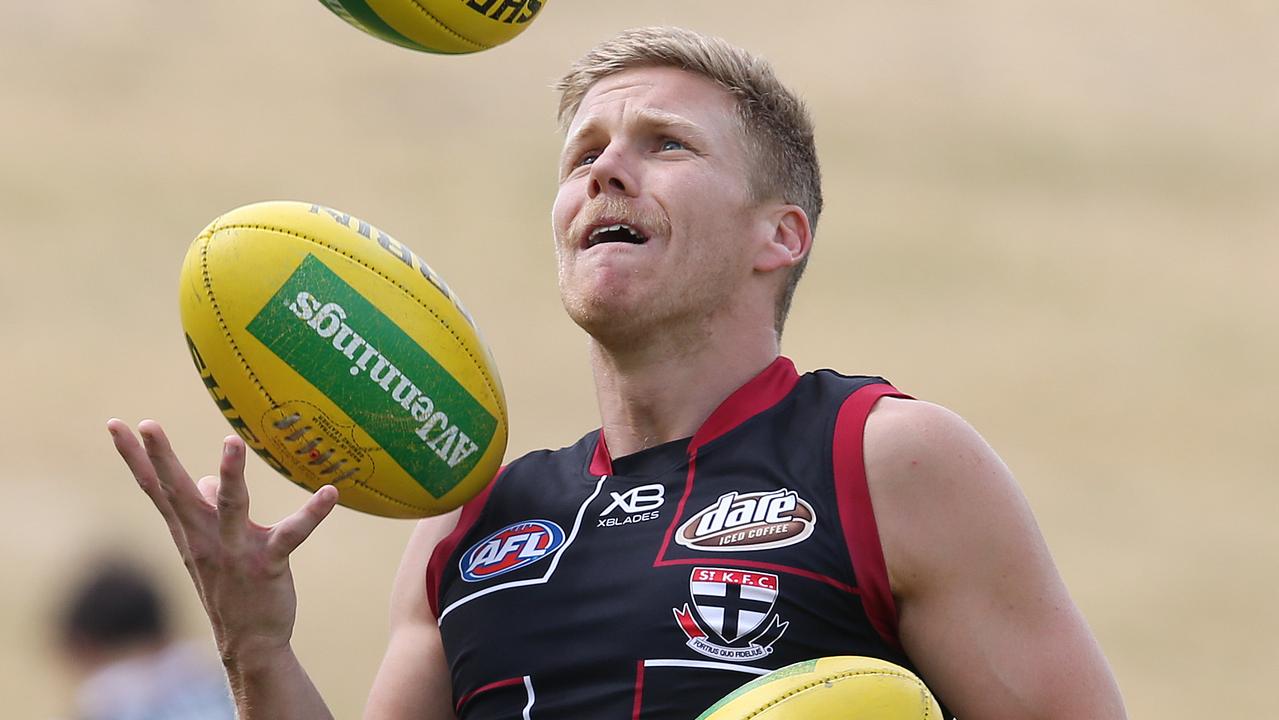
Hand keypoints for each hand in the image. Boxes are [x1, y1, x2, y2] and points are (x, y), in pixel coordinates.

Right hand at [106, 419, 339, 667]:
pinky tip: (330, 492)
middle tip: (148, 424)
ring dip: (231, 474)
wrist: (249, 643)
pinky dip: (312, 513)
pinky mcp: (268, 563)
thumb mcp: (210, 548)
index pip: (154, 487)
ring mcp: (235, 551)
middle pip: (178, 492)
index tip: (115, 424)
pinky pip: (291, 534)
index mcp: (189, 530)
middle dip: (161, 458)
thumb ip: (207, 510)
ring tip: (232, 442)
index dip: (134, 456)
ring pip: (231, 507)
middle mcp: (205, 538)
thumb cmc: (230, 587)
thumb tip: (209, 481)